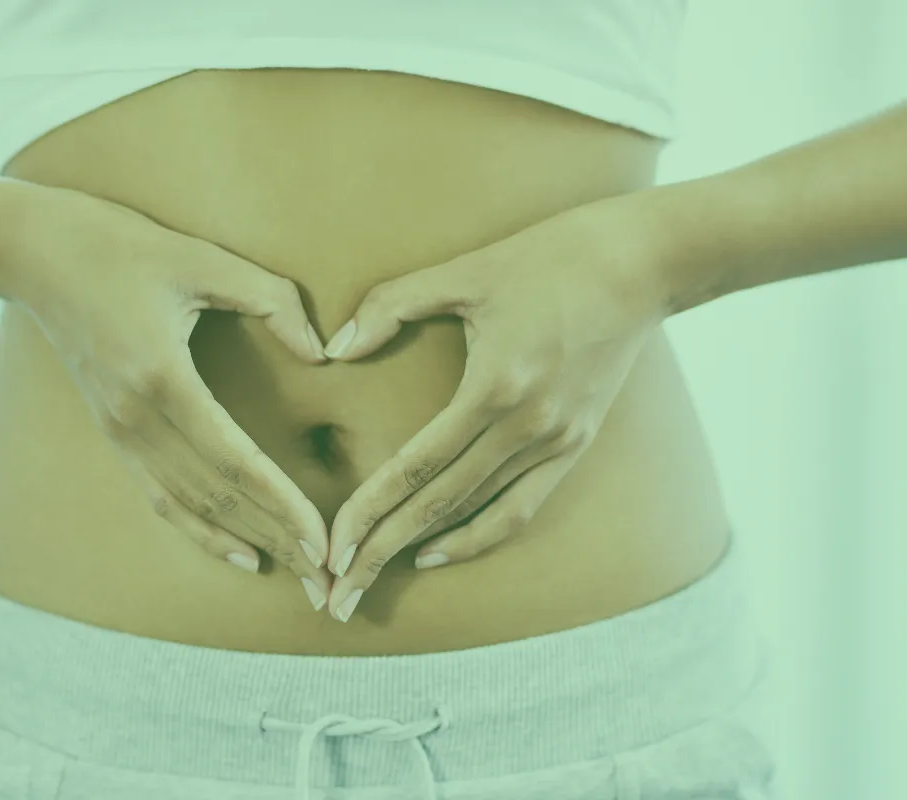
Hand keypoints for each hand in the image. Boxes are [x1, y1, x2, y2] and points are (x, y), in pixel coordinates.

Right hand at [5, 186, 333, 609]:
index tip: (323, 542)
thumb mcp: (204, 258)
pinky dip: (200, 530)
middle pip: (217, 497)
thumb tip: (322, 353)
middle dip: (276, 540)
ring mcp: (120, 432)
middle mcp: (137, 419)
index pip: (235, 462)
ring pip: (190, 506)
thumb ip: (273, 301)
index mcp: (162, 379)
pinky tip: (239, 552)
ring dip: (245, 543)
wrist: (35, 253)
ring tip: (294, 576)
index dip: (282, 505)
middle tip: (326, 581)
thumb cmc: (121, 247)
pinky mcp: (114, 433)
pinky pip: (161, 496)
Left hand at [320, 197, 668, 620]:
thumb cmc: (547, 257)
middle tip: (337, 596)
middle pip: (439, 506)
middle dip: (381, 552)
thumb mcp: (464, 271)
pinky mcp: (577, 443)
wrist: (643, 263)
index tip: (331, 550)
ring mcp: (558, 441)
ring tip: (376, 582)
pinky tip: (439, 550)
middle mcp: (528, 427)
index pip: (415, 468)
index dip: (368, 513)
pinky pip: (522, 507)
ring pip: (479, 514)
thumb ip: (391, 305)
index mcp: (495, 387)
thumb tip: (333, 347)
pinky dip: (480, 535)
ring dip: (424, 552)